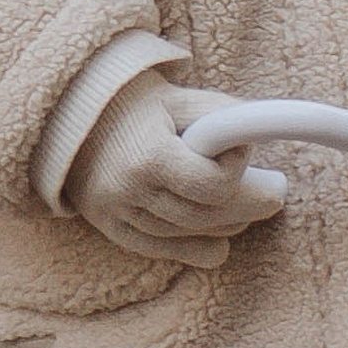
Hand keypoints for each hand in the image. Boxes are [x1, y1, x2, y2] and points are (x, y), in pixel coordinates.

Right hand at [64, 76, 288, 268]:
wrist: (71, 115)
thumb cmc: (134, 102)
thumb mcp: (179, 98)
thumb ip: (219, 115)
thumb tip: (257, 135)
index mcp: (148, 155)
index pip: (212, 185)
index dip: (238, 171)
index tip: (244, 150)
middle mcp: (130, 192)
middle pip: (206, 216)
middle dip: (249, 205)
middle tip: (275, 194)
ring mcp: (117, 215)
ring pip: (187, 235)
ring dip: (227, 226)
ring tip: (250, 211)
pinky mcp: (110, 228)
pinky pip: (160, 249)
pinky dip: (195, 250)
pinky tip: (222, 247)